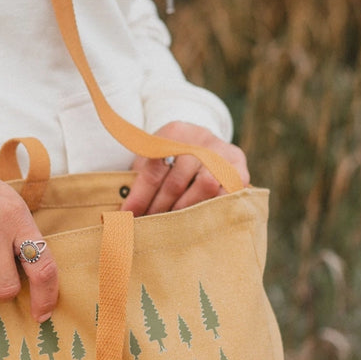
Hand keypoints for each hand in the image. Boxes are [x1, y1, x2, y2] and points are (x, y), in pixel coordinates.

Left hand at [121, 121, 249, 216]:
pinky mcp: (239, 170)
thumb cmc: (170, 160)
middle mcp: (201, 139)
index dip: (140, 196)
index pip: (154, 167)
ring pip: (204, 187)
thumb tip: (121, 216)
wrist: (204, 146)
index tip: (128, 216)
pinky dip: (210, 210)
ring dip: (184, 211)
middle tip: (148, 227)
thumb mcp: (152, 160)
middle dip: (159, 208)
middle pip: (177, 181)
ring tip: (170, 226)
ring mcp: (223, 153)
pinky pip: (225, 195)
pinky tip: (196, 222)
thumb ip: (139, 181)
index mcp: (174, 132)